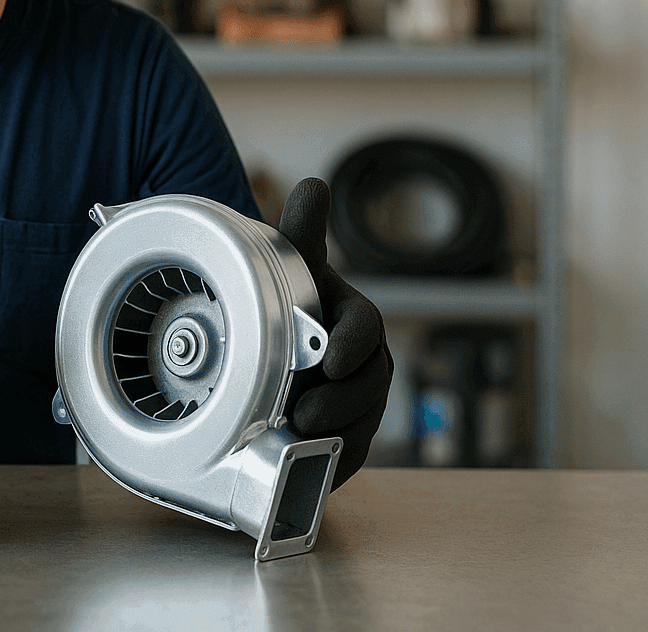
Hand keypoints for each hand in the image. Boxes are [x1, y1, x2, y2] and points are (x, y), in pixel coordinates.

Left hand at [279, 177, 392, 489]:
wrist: (279, 346)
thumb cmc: (292, 302)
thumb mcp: (295, 267)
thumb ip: (304, 232)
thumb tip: (314, 184)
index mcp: (356, 319)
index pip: (365, 330)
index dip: (352, 345)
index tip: (332, 359)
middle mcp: (365, 361)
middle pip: (368, 384)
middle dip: (342, 400)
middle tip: (306, 412)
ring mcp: (360, 400)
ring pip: (363, 422)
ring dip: (338, 431)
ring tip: (302, 433)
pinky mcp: (349, 436)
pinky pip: (353, 455)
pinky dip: (337, 462)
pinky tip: (313, 462)